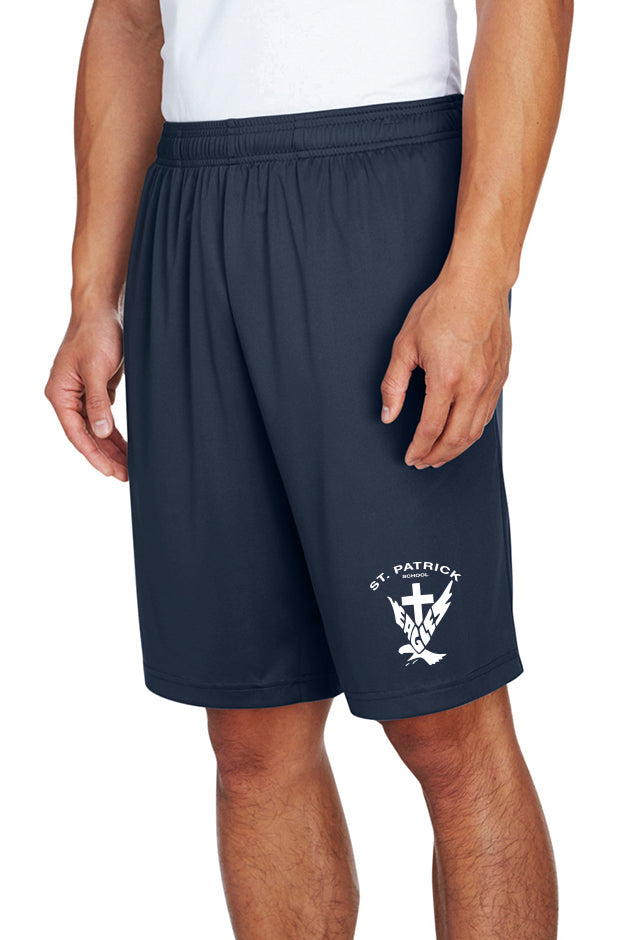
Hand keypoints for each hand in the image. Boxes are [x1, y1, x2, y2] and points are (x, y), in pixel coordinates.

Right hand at [45, 304, 127, 480]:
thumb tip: (101, 433)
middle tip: (125, 475)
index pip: (76, 433)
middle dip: (106, 456)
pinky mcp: (96, 389)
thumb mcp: (97, 369)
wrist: (103, 310)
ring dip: (112, 447)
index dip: (94, 455)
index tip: (111, 471)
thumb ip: (99, 402)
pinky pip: (104, 418)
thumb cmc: (96, 334)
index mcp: (60, 393)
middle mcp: (67, 397)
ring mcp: (82, 394)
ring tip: (129, 467)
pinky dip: (114, 432)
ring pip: (96, 429)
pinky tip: (126, 447)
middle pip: (86, 435)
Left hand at [380, 272, 510, 467]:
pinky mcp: (502, 375)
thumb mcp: (404, 345)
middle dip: (438, 456)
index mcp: (446, 380)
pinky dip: (474, 429)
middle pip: (456, 437)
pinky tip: (462, 431)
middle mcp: (473, 386)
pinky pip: (489, 413)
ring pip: (476, 430)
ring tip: (441, 454)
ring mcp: (492, 382)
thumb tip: (388, 413)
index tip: (410, 458)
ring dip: (457, 448)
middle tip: (424, 463)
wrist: (478, 283)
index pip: (431, 429)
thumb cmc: (441, 307)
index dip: (419, 448)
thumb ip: (394, 384)